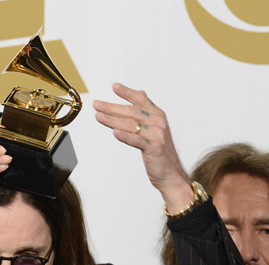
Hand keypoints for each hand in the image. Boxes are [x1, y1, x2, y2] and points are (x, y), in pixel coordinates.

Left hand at [94, 84, 193, 212]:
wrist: (171, 173)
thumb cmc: (161, 151)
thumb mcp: (156, 127)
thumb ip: (147, 111)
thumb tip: (141, 93)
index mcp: (158, 115)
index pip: (140, 100)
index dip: (127, 93)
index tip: (114, 87)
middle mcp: (158, 122)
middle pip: (131, 111)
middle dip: (112, 107)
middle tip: (97, 104)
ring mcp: (156, 135)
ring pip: (130, 124)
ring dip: (112, 120)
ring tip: (98, 116)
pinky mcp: (154, 148)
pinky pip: (136, 140)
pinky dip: (125, 136)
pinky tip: (114, 132)